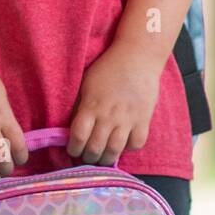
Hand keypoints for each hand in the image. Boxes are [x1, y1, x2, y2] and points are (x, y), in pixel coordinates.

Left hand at [68, 41, 164, 166]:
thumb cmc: (108, 67)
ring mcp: (127, 119)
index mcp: (91, 105)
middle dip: (88, 158)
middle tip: (88, 156)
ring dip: (106, 159)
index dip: (73, 149)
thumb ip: (79, 106)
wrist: (138, 56)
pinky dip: (129, 147)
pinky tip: (124, 142)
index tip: (73, 150)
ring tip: (103, 157)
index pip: (78, 137)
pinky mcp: (144, 119)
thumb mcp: (86, 84)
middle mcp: (108, 115)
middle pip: (95, 149)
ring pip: (114, 151)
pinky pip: (136, 143)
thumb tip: (70, 128)